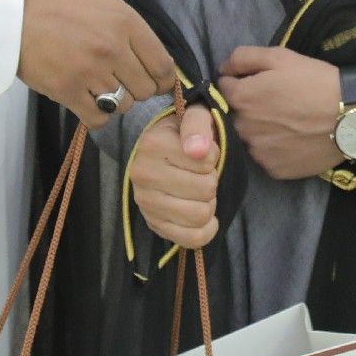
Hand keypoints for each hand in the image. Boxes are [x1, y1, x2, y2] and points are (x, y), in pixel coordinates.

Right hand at [17, 0, 174, 128]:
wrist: (14, 16)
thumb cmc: (61, 7)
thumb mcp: (104, 4)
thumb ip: (132, 30)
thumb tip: (156, 63)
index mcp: (125, 22)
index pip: (163, 66)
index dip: (163, 81)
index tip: (156, 84)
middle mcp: (112, 47)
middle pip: (145, 90)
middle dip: (135, 89)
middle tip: (117, 80)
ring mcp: (90, 71)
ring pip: (123, 106)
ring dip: (113, 102)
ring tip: (96, 86)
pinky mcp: (68, 90)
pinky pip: (99, 119)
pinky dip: (96, 116)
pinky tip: (87, 102)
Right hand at [132, 104, 218, 248]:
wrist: (161, 154)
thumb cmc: (183, 135)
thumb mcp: (194, 117)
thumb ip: (198, 125)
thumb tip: (198, 150)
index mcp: (153, 144)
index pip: (207, 161)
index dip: (213, 156)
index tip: (201, 152)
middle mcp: (143, 174)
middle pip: (206, 189)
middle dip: (212, 181)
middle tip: (201, 174)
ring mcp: (146, 203)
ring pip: (200, 215)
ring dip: (208, 204)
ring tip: (198, 191)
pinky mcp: (154, 224)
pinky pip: (192, 239)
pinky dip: (206, 230)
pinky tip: (203, 214)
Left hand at [218, 46, 355, 181]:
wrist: (351, 115)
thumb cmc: (315, 81)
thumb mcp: (280, 56)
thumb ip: (243, 58)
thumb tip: (222, 70)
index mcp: (241, 99)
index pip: (224, 88)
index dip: (241, 82)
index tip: (261, 82)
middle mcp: (243, 129)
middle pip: (236, 115)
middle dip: (249, 108)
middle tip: (278, 103)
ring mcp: (259, 153)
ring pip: (250, 138)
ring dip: (261, 130)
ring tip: (288, 123)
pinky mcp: (275, 170)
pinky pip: (266, 157)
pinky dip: (275, 149)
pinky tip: (294, 139)